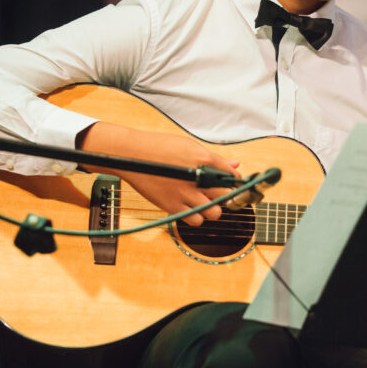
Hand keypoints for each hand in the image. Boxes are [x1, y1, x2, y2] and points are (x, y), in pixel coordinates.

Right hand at [77, 121, 239, 225]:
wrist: (131, 154)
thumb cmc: (160, 147)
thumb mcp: (189, 146)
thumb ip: (214, 159)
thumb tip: (235, 164)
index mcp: (204, 158)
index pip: (232, 175)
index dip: (234, 182)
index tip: (231, 185)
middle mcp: (197, 176)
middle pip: (227, 196)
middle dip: (225, 197)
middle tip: (218, 195)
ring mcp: (185, 193)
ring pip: (214, 212)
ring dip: (211, 209)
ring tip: (203, 202)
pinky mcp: (172, 206)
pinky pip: (195, 220)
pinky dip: (196, 217)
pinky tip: (190, 207)